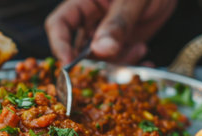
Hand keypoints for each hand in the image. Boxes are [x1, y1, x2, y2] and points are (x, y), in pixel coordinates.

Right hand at [45, 0, 176, 64]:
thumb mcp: (134, 0)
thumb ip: (117, 23)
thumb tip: (100, 50)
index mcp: (84, 2)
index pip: (59, 24)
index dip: (59, 44)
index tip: (68, 63)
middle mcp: (91, 19)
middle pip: (77, 46)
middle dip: (95, 58)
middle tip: (114, 58)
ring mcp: (105, 33)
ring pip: (99, 58)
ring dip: (118, 59)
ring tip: (139, 48)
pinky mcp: (120, 43)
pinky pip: (117, 59)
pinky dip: (129, 62)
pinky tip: (142, 51)